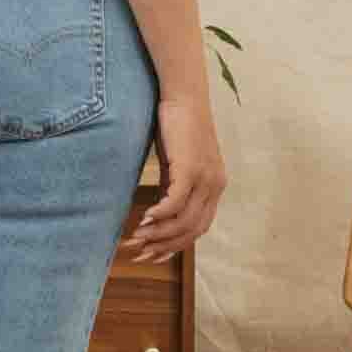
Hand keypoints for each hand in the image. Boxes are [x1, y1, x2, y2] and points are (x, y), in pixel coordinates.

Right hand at [129, 94, 226, 261]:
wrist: (183, 94)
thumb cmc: (176, 126)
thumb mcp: (176, 163)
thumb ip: (173, 187)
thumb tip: (157, 213)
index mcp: (215, 187)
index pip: (198, 228)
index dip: (176, 246)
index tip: (153, 256)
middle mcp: (216, 186)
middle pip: (191, 230)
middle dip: (163, 247)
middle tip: (138, 253)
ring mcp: (205, 177)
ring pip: (182, 220)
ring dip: (157, 233)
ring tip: (135, 238)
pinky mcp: (190, 167)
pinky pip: (175, 202)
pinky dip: (159, 215)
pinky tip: (143, 219)